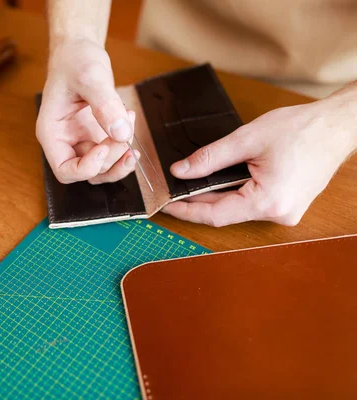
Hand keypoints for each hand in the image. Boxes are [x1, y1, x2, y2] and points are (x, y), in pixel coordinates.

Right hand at [36, 39, 137, 184]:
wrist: (79, 50)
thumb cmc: (74, 61)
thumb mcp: (90, 77)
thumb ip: (105, 105)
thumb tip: (121, 133)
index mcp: (52, 133)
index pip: (65, 170)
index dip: (86, 168)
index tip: (103, 147)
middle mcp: (65, 142)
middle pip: (87, 173)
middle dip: (110, 159)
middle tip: (125, 134)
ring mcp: (82, 141)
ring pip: (102, 169)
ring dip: (120, 160)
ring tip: (131, 133)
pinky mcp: (96, 136)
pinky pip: (111, 155)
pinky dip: (123, 149)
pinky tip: (131, 130)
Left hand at [162, 98, 356, 226]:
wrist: (338, 126)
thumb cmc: (302, 129)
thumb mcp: (247, 139)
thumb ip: (210, 157)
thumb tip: (180, 171)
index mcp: (268, 202)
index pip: (214, 215)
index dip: (186, 210)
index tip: (164, 205)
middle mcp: (278, 214)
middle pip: (224, 212)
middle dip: (197, 199)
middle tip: (172, 188)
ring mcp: (284, 212)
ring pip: (237, 207)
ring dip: (215, 194)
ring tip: (192, 181)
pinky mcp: (286, 205)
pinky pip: (251, 202)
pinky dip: (233, 191)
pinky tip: (219, 179)